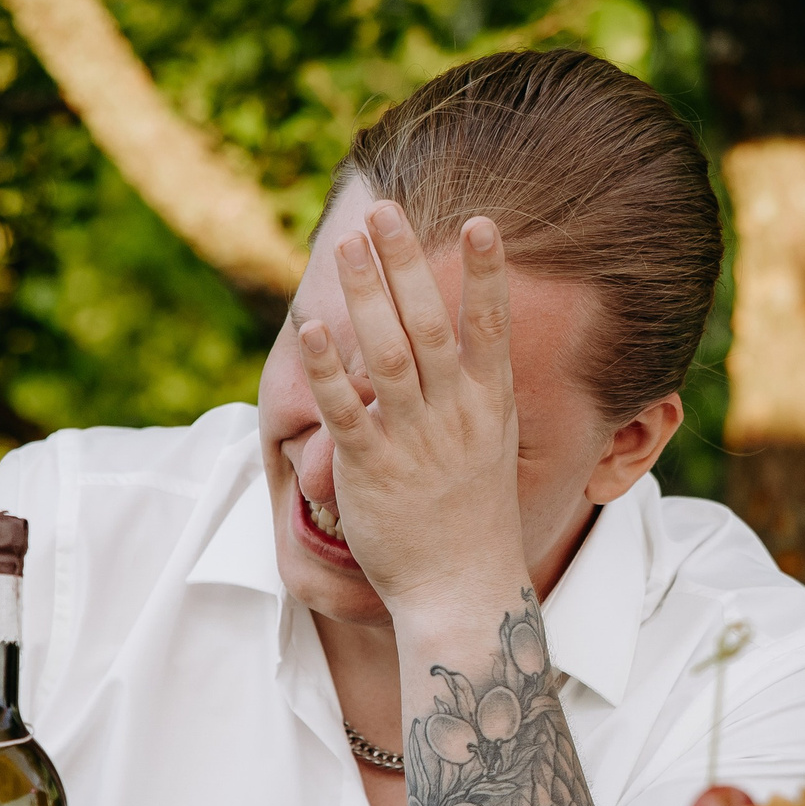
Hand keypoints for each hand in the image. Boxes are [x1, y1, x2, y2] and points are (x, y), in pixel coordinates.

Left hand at [296, 200, 526, 623]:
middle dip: (407, 265)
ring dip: (365, 294)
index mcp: (489, 409)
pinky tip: (312, 328)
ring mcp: (413, 441)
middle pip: (429, 325)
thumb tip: (462, 355)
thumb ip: (473, 399)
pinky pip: (346, 411)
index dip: (486, 274)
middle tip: (386, 213)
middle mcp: (454, 417)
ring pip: (387, 355)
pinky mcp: (370, 470)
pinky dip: (329, 368)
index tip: (482, 223)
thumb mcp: (491, 450)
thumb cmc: (473, 523)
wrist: (463, 592)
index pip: (492, 328)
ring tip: (346, 245)